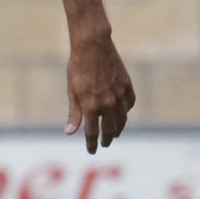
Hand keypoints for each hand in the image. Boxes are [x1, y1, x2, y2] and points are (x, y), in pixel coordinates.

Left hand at [65, 30, 134, 153]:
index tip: (92, 151)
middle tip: (104, 145)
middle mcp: (108, 104)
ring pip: (122, 119)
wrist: (93, 47)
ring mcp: (120, 95)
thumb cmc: (78, 68)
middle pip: (109, 129)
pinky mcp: (127, 86)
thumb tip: (70, 133)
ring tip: (114, 134)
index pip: (92, 132)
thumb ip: (74, 113)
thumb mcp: (72, 91)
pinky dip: (126, 111)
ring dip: (118, 128)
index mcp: (91, 106)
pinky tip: (123, 114)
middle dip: (106, 139)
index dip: (91, 143)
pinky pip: (129, 104)